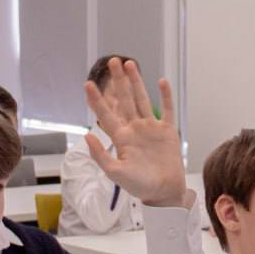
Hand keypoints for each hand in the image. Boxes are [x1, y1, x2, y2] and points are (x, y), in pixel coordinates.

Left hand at [85, 59, 184, 208]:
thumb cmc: (139, 186)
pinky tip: (162, 81)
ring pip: (142, 99)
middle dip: (118, 81)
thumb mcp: (115, 173)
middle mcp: (135, 129)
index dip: (96, 100)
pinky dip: (166, 96)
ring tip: (130, 64)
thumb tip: (86, 135)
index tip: (88, 84)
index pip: (106, 114)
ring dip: (136, 82)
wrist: (163, 192)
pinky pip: (167, 110)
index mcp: (121, 137)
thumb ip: (100, 155)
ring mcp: (151, 128)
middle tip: (113, 61)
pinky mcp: (168, 131)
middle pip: (124, 99)